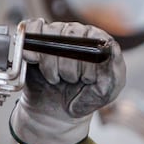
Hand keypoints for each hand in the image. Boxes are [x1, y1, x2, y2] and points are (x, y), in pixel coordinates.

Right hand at [9, 19, 125, 143]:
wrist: (58, 113)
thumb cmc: (85, 98)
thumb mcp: (106, 90)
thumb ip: (113, 69)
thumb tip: (111, 46)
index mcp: (98, 42)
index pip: (93, 37)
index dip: (87, 61)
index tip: (86, 79)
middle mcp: (78, 33)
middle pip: (70, 34)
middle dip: (68, 64)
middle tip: (71, 80)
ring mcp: (56, 35)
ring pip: (49, 35)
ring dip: (49, 62)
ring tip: (56, 78)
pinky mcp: (35, 40)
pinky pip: (30, 29)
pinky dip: (30, 47)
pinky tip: (35, 63)